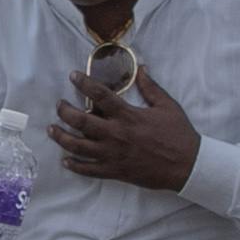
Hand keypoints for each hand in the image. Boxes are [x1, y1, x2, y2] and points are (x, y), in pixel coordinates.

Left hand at [50, 67, 203, 194]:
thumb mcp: (167, 106)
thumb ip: (151, 87)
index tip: (73, 76)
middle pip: (81, 121)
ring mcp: (113, 154)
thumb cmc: (178, 134)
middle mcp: (116, 134)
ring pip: (79, 146)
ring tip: (52, 130)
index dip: (84, 84)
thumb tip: (141, 68)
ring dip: (62, 137)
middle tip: (59, 105)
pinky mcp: (115, 171)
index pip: (100, 96)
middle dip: (65, 112)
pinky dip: (75, 166)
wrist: (187, 165)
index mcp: (128, 116)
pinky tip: (66, 161)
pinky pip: (89, 170)